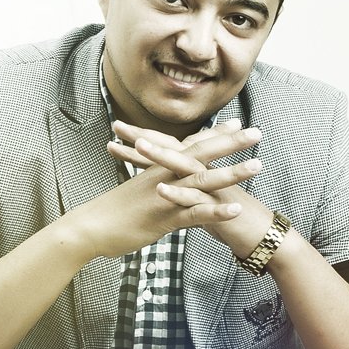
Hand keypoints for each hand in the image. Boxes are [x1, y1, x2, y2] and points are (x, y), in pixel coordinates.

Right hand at [72, 125, 263, 258]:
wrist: (89, 226)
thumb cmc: (112, 212)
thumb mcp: (139, 193)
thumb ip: (159, 186)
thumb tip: (170, 184)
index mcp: (159, 169)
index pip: (192, 146)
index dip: (215, 134)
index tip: (237, 122)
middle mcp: (165, 177)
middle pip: (202, 155)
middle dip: (231, 143)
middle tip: (257, 131)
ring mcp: (166, 197)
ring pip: (204, 181)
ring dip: (233, 172)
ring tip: (259, 164)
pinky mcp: (164, 219)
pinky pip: (194, 214)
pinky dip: (216, 211)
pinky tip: (237, 209)